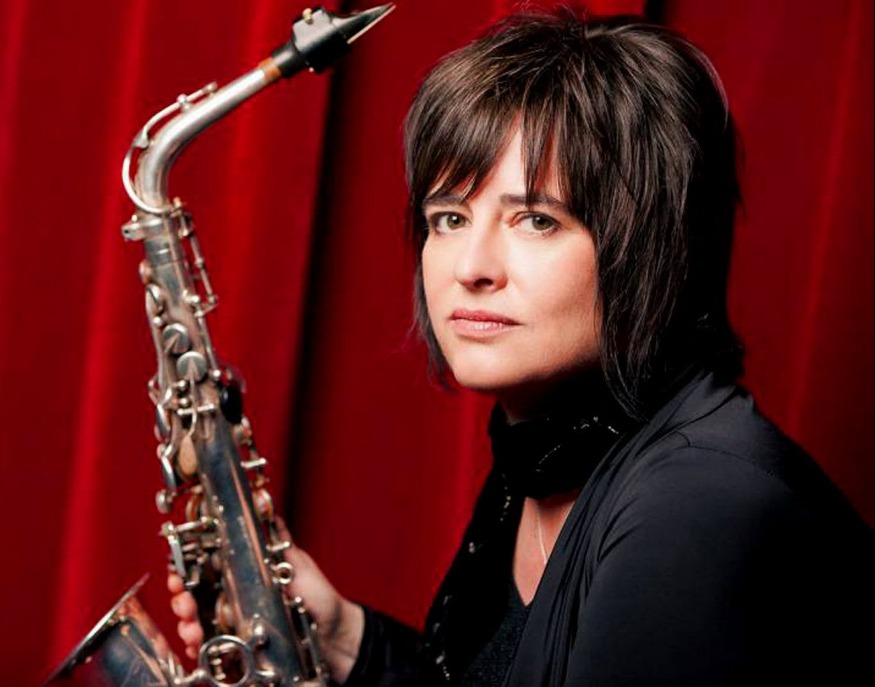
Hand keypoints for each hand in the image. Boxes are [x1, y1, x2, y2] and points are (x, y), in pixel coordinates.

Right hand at [167, 520, 364, 681]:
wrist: (336, 636)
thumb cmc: (320, 597)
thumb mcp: (297, 564)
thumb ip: (278, 541)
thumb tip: (266, 506)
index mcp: (246, 571)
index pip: (207, 566)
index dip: (187, 567)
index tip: (179, 572)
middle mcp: (237, 594)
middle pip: (195, 593)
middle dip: (182, 598)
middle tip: (184, 604)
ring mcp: (237, 620)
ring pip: (198, 620)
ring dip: (188, 625)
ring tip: (192, 630)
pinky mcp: (240, 645)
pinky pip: (213, 647)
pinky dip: (200, 648)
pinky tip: (197, 647)